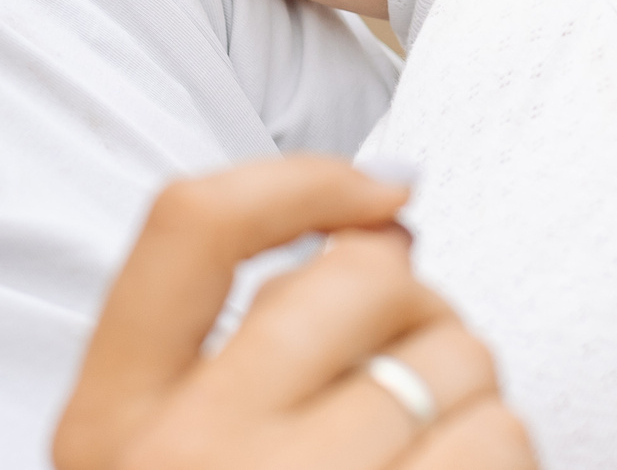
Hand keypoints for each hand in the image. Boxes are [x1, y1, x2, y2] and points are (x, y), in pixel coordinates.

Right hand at [54, 155, 535, 469]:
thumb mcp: (163, 456)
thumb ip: (239, 342)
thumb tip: (384, 215)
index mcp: (110, 428)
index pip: (191, 227)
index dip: (300, 177)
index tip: (379, 191)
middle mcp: (192, 466)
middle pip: (359, 280)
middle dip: (415, 301)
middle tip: (406, 360)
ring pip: (464, 364)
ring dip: (474, 394)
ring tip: (430, 452)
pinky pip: (506, 451)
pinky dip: (506, 460)